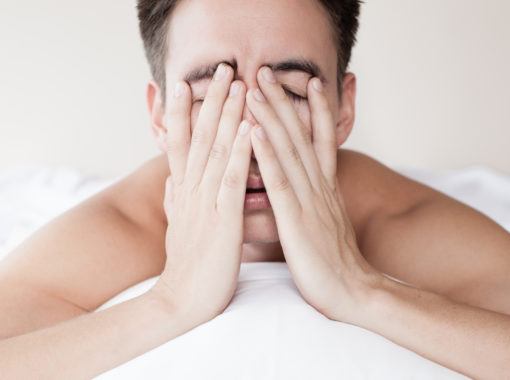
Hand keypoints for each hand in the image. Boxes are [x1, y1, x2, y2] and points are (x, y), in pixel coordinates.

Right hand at [150, 64, 252, 328]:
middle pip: (200, 138)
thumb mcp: (177, 229)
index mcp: (184, 193)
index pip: (180, 143)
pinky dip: (240, 153)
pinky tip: (249, 129)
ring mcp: (206, 204)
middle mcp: (191, 191)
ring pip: (216, 152)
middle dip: (211, 101)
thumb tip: (171, 181)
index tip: (186, 83)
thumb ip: (175, 202)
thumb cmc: (185, 265)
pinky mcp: (223, 221)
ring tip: (237, 86)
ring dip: (227, 116)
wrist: (181, 302)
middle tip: (223, 69)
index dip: (182, 112)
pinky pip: (232, 181)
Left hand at [246, 67, 382, 322]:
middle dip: (282, 101)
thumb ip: (318, 202)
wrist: (355, 293)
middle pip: (300, 135)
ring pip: (289, 150)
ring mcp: (310, 200)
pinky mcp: (297, 220)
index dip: (313, 109)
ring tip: (254, 88)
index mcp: (325, 188)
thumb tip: (308, 191)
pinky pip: (280, 182)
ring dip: (271, 117)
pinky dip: (267, 155)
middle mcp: (319, 186)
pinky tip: (254, 133)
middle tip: (265, 70)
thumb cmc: (335, 263)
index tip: (307, 82)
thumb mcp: (328, 224)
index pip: (319, 140)